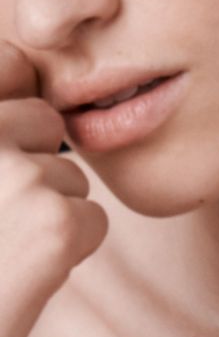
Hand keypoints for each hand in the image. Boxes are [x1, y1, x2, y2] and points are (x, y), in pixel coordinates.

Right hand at [0, 42, 108, 336]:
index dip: (17, 99)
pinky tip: (22, 276)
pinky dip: (68, 250)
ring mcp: (15, 176)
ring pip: (70, 174)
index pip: (10, 60)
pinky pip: (92, 219)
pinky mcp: (53, 223)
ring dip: (47, 212)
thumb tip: (26, 59)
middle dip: (31, 166)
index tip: (7, 146)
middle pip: (45, 121)